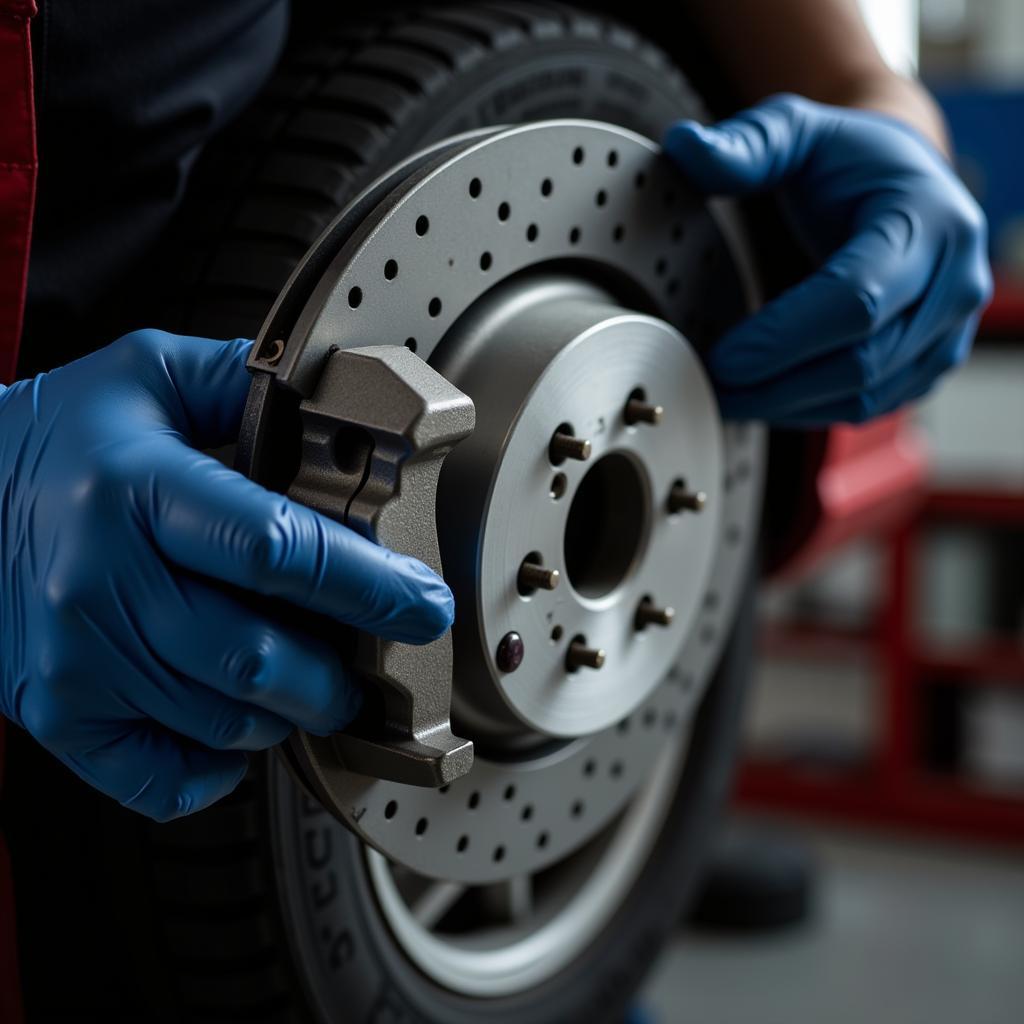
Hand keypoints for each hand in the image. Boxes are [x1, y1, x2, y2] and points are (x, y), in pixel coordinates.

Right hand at [0, 330, 452, 819]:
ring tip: (305, 684)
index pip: (277, 551)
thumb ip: (245, 382)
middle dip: (338, 678)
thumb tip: (339, 400)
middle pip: (258, 661)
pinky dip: (219, 767)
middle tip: (367, 667)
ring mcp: (74, 659)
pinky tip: (234, 728)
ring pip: (225, 723)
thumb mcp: (147, 375)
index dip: (368, 586)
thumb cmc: (58, 436)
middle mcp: (101, 581)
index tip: (422, 604)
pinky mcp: (56, 712)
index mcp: (136, 488)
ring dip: (288, 714)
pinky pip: (160, 778)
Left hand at [664, 93, 991, 425]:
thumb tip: (685, 148)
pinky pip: (870, 406)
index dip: (783, 338)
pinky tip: (767, 399)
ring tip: (728, 398)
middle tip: (712, 387)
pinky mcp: (931, 364)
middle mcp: (954, 280)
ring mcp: (948, 330)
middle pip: (861, 361)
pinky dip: (811, 410)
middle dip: (776, 384)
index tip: (723, 357)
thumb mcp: (800, 133)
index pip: (856, 298)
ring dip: (788, 406)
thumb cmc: (851, 161)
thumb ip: (747, 145)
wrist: (905, 184)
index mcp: (927, 220)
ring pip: (865, 395)